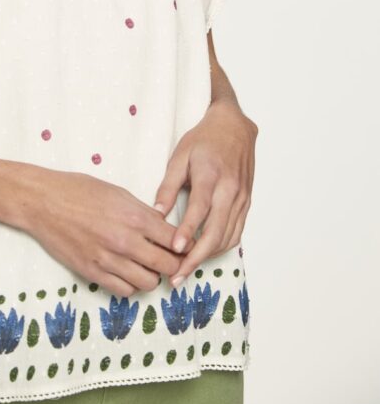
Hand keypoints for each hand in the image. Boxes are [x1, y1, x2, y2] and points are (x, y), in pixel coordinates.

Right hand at [22, 168, 191, 297]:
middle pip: (167, 266)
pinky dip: (130, 285)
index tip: (183, 246)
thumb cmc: (79, 190)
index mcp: (135, 216)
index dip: (183, 245)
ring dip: (151, 276)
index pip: (176, 240)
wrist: (43, 202)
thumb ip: (143, 212)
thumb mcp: (118, 192)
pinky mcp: (92, 273)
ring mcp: (108, 260)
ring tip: (145, 266)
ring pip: (148, 283)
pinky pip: (124, 291)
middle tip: (167, 259)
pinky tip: (126, 272)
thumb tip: (164, 229)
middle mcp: (125, 241)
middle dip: (172, 263)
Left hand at [152, 99, 257, 289]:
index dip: (188, 231)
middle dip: (197, 258)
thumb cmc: (204, 139)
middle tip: (177, 276)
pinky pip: (236, 232)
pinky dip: (221, 247)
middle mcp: (229, 190)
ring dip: (208, 257)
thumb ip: (168, 186)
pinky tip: (205, 254)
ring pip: (227, 236)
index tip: (175, 250)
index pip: (200, 209)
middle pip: (216, 231)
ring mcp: (241, 198)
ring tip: (186, 270)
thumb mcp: (180, 156)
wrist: (235, 127)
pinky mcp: (246, 203)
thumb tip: (156, 214)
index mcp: (211, 175)